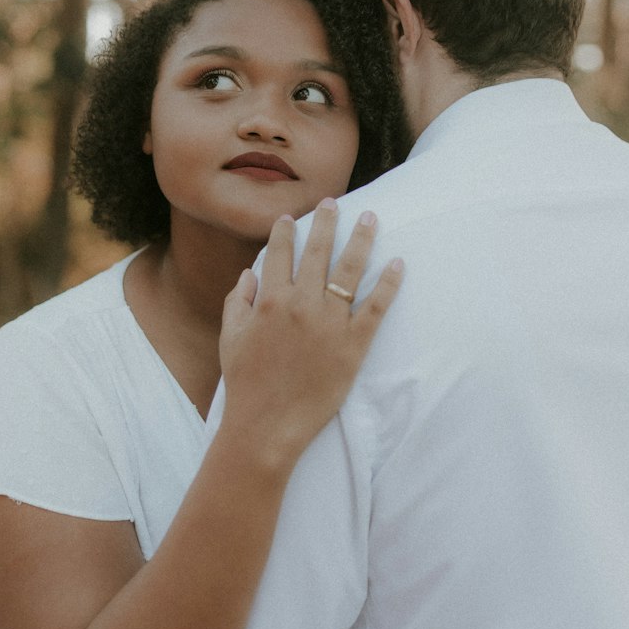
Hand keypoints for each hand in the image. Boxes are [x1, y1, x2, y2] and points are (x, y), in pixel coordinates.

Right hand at [218, 200, 402, 467]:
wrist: (266, 425)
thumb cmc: (245, 384)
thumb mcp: (230, 338)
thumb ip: (237, 302)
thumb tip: (249, 274)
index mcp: (269, 300)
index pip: (280, 254)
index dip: (285, 232)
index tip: (290, 218)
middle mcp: (301, 304)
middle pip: (317, 252)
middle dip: (325, 223)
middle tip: (333, 203)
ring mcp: (329, 323)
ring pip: (349, 270)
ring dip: (361, 239)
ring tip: (370, 218)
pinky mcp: (353, 344)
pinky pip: (375, 306)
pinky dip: (389, 283)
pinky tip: (398, 263)